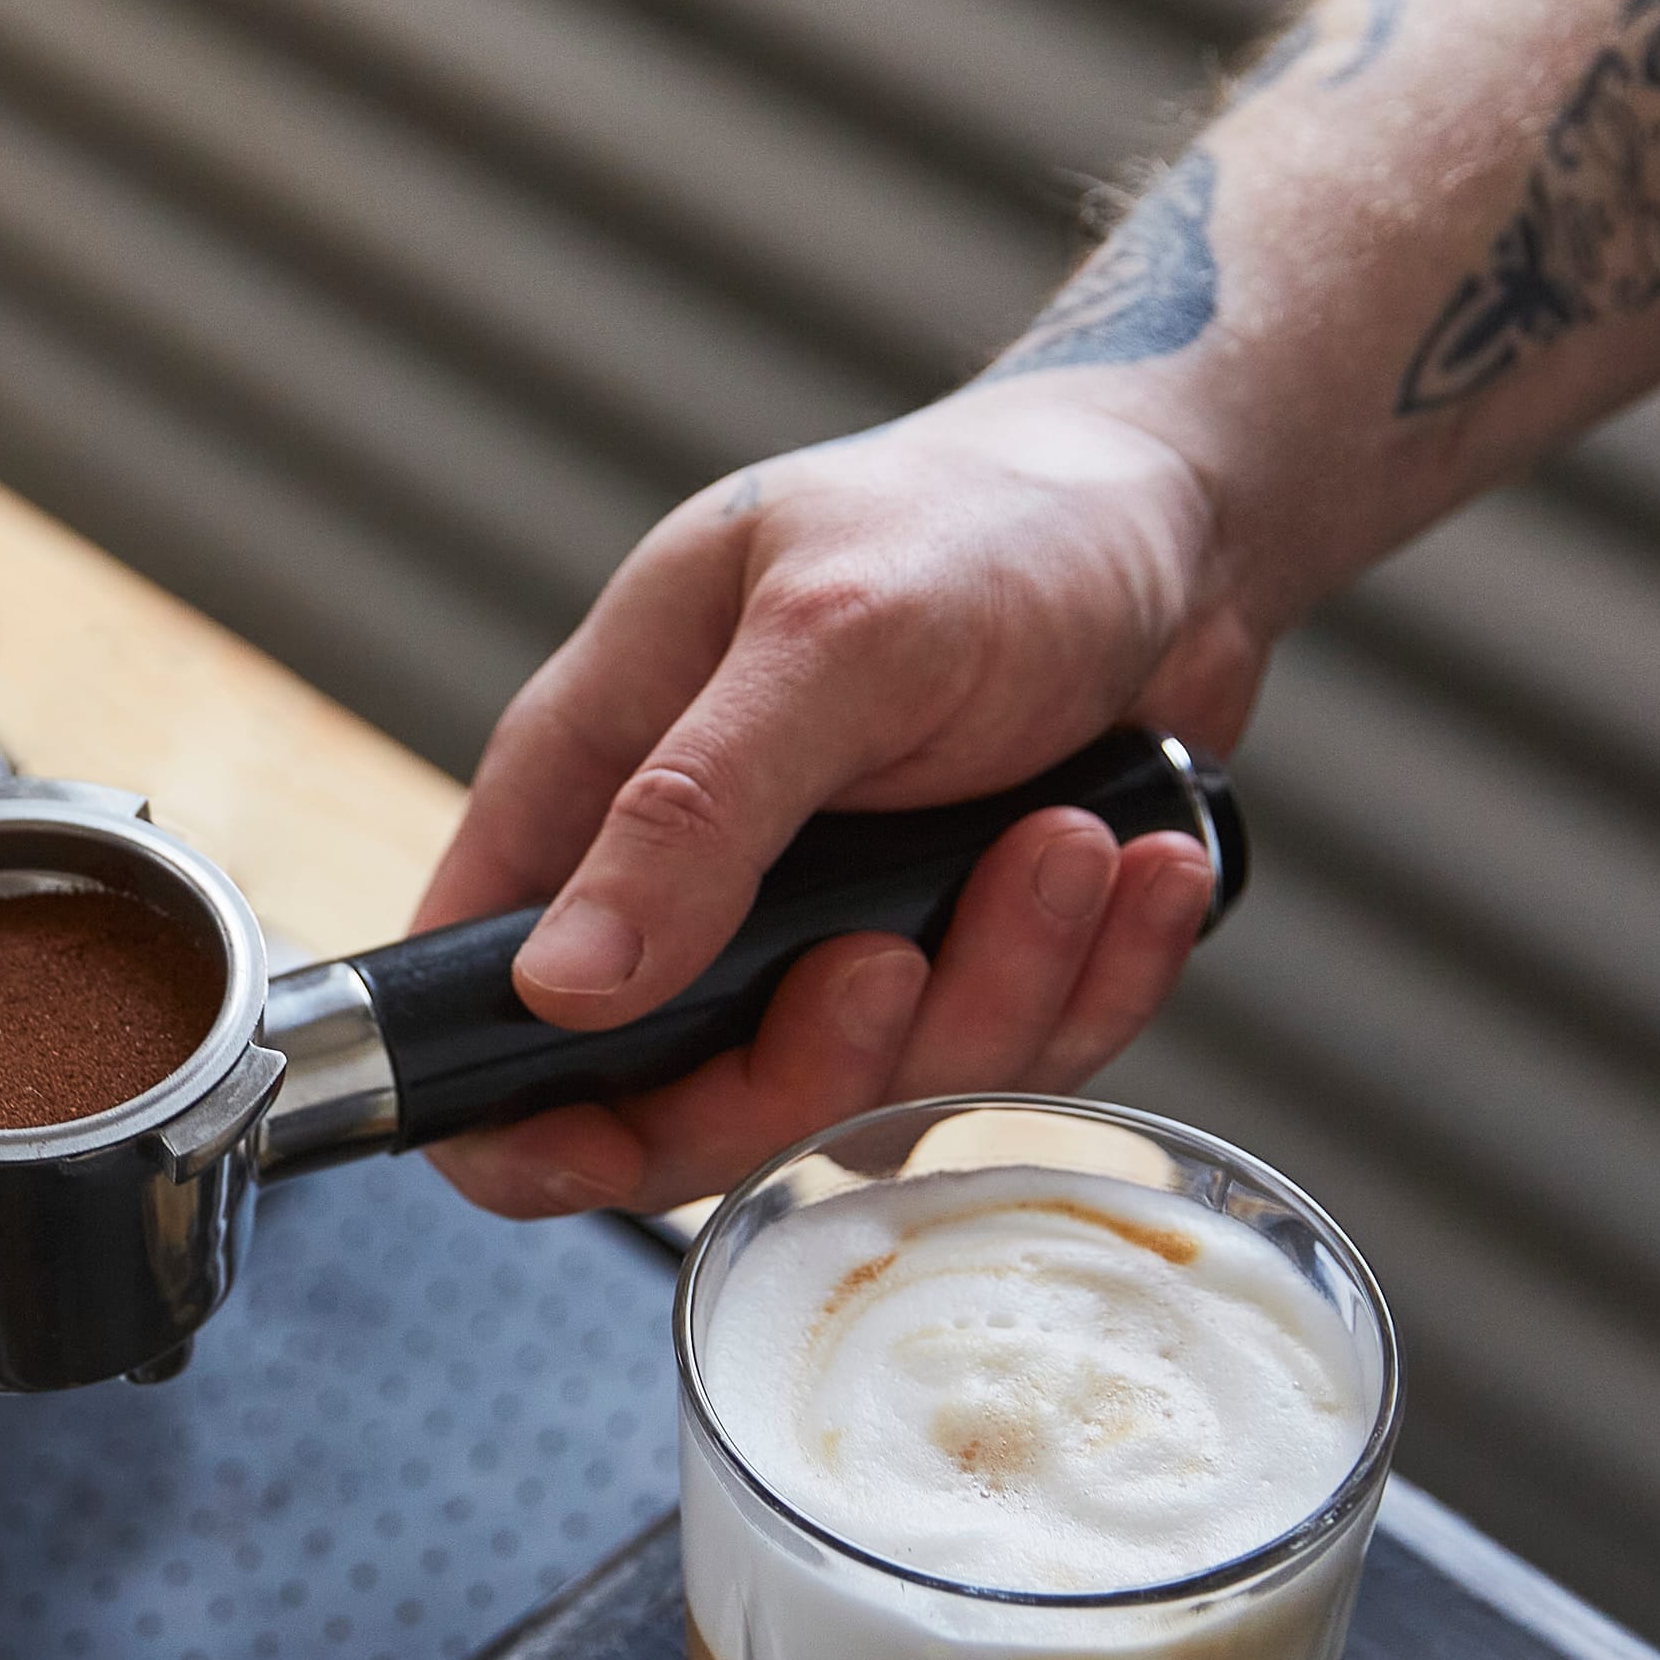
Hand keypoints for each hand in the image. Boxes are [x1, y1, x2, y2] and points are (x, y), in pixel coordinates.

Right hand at [414, 386, 1269, 1217]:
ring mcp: (831, 947)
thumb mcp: (829, 640)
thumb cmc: (982, 522)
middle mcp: (696, 888)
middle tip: (897, 957)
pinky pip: (1009, 1072)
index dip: (515, 1113)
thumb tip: (562, 987)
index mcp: (598, 783)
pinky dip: (1091, 986)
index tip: (598, 1147)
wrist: (1181, 512)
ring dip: (993, 994)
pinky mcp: (967, 976)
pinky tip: (1135, 871)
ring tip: (1067, 844)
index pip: (478, 993)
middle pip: (680, 1110)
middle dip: (808, 1069)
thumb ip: (691, 813)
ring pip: (864, 1104)